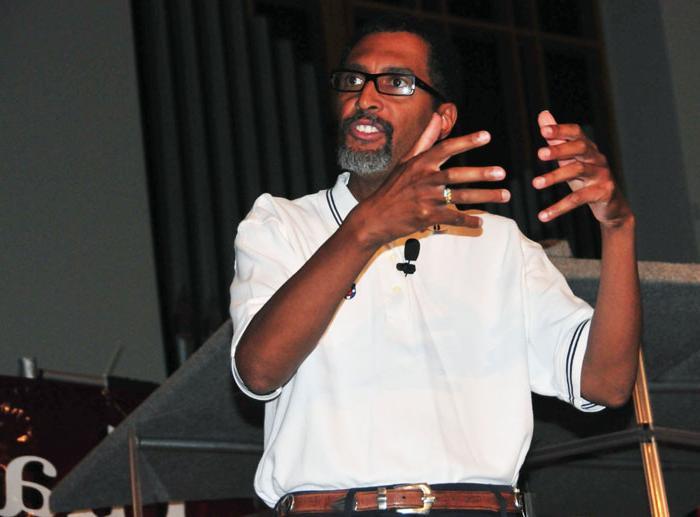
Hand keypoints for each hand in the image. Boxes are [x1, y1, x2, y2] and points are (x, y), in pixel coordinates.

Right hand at [352, 113, 510, 246]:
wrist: (374, 217)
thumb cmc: (392, 188)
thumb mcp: (406, 161)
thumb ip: (425, 139)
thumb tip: (437, 115)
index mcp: (420, 164)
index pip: (445, 148)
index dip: (466, 141)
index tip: (486, 136)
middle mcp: (423, 180)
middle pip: (456, 175)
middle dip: (481, 174)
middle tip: (502, 172)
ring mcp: (425, 199)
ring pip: (460, 196)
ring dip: (484, 196)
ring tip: (504, 195)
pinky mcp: (426, 217)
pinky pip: (452, 218)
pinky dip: (468, 220)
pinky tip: (481, 222)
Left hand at [533, 110, 631, 226]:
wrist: (612, 206)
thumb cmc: (587, 179)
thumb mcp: (570, 159)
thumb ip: (557, 139)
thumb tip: (543, 115)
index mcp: (587, 148)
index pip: (576, 133)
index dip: (561, 130)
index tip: (543, 130)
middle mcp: (596, 158)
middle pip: (579, 149)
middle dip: (559, 150)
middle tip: (539, 154)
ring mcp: (602, 175)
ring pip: (578, 171)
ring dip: (555, 177)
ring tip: (535, 184)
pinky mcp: (603, 193)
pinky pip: (578, 199)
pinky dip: (559, 207)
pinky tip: (543, 215)